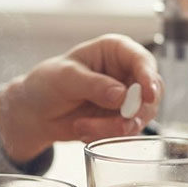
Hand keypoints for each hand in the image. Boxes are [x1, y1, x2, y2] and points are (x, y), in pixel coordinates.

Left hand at [0, 34, 162, 162]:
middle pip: (151, 92)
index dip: (148, 77)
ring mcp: (128, 98)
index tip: (147, 95)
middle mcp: (127, 73)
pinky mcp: (123, 119)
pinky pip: (128, 132)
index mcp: (116, 51)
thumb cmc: (48, 82)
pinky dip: (107, 135)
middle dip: (134, 111)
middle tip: (117, 123)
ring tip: (83, 126)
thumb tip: (121, 95)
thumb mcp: (66, 77)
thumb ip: (94, 85)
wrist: (36, 112)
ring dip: (113, 127)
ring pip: (140, 116)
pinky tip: (84, 130)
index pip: (142, 60)